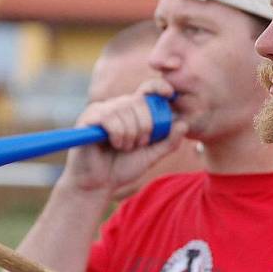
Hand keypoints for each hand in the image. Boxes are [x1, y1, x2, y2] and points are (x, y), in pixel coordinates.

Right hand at [59, 80, 187, 194]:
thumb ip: (168, 142)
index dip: (159, 87)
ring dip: (130, 134)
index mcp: (132, 111)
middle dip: (145, 126)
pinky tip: (114, 144)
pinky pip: (109, 118)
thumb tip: (184, 124)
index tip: (170, 94)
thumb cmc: (122, 168)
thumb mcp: (151, 156)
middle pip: (139, 101)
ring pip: (124, 110)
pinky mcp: (88, 118)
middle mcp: (116, 106)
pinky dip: (117, 134)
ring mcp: (101, 110)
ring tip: (123, 147)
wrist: (99, 184)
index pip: (147, 89)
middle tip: (139, 144)